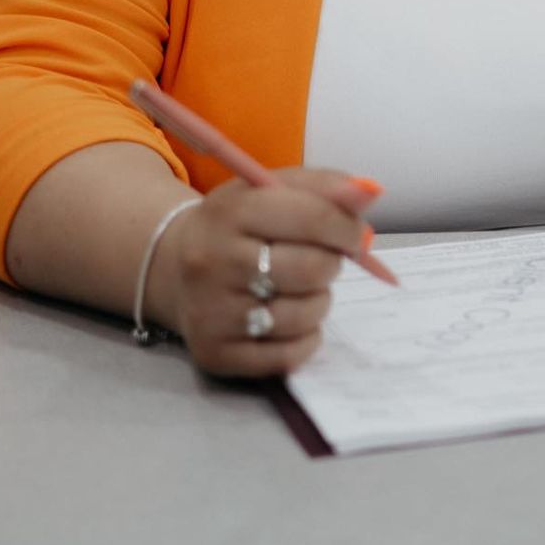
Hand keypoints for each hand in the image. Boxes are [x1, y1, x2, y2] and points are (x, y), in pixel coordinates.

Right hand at [157, 168, 379, 377]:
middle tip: (322, 261)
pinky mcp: (214, 353)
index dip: (347, 228)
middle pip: (309, 269)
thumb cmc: (239, 225)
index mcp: (229, 210)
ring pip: (302, 315)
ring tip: (302, 289)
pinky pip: (287, 356)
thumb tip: (371, 192)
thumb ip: (325, 187)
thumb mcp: (271, 191)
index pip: (310, 218)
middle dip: (331, 265)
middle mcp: (213, 261)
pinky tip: (292, 320)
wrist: (174, 266)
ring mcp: (210, 311)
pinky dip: (305, 340)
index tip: (356, 235)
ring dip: (318, 302)